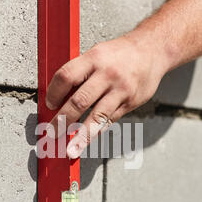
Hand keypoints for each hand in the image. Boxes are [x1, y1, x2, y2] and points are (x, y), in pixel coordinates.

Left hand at [46, 31, 166, 157]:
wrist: (152, 50)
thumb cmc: (119, 54)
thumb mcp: (97, 53)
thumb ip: (80, 73)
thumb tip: (59, 98)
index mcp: (94, 58)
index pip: (66, 76)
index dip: (54, 93)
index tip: (49, 105)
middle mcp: (107, 74)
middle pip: (80, 101)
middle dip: (63, 120)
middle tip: (52, 133)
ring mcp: (120, 90)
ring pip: (97, 117)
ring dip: (81, 137)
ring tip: (70, 151)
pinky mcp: (130, 102)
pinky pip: (110, 121)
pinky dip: (96, 132)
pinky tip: (87, 141)